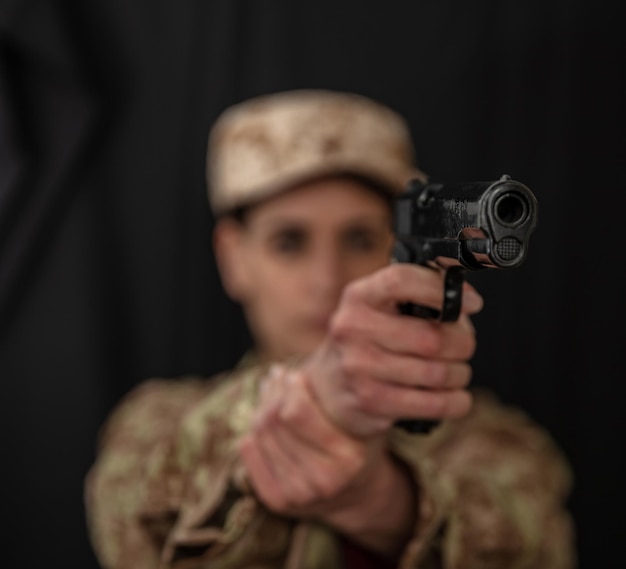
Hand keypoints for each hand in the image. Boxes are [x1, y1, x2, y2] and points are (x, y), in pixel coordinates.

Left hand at [238, 363, 416, 555]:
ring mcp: (297, 495)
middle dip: (274, 391)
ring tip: (272, 388)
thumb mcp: (366, 416)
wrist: (359, 494)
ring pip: (259, 434)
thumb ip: (344, 390)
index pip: (296, 412)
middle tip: (279, 374)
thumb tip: (315, 355)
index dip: (290, 387)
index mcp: (347, 458)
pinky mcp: (277, 501)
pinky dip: (252, 428)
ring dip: (261, 405)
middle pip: (273, 422)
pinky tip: (264, 414)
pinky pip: (248, 451)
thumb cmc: (362, 442)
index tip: (295, 374)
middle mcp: (321, 482)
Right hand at [303, 263, 482, 437]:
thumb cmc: (368, 341)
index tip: (471, 303)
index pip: (400, 281)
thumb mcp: (379, 308)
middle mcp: (353, 329)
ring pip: (438, 373)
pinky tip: (453, 396)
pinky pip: (435, 404)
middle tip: (463, 345)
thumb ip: (417, 296)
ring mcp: (358, 368)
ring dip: (459, 374)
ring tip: (455, 371)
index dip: (440, 290)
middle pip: (431, 337)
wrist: (329, 387)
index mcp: (359, 297)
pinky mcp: (371, 402)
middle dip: (462, 343)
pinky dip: (456, 401)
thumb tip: (467, 300)